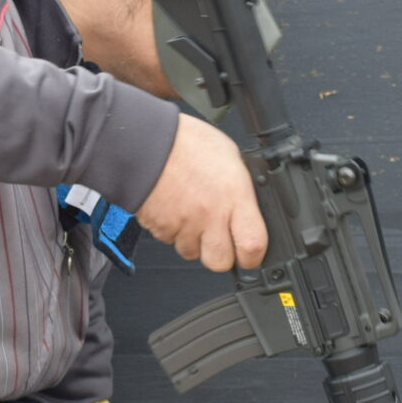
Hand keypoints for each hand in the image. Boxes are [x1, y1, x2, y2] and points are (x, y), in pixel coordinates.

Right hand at [137, 114, 267, 271]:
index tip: (250, 253)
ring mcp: (184, 224)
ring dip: (194, 241)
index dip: (253, 256)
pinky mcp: (160, 227)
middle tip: (219, 237)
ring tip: (192, 214)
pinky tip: (175, 208)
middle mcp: (210, 215)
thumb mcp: (230, 158)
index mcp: (234, 197)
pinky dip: (173, 230)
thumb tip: (247, 206)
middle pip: (220, 262)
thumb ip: (240, 189)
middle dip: (221, 255)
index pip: (252, 246)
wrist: (147, 140)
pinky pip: (169, 240)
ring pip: (192, 253)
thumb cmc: (187, 142)